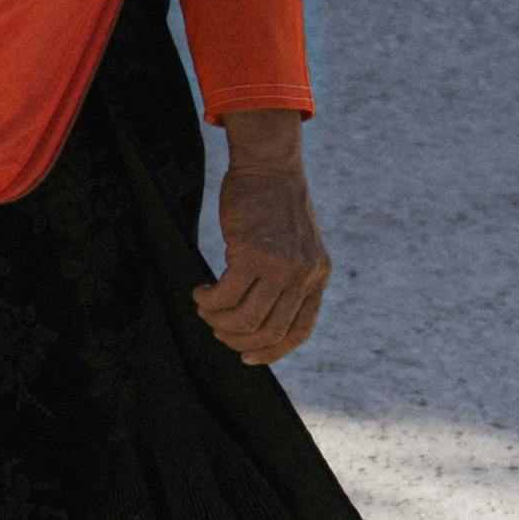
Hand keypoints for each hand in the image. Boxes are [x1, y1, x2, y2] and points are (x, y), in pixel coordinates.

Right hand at [196, 114, 329, 364]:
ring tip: (205, 308)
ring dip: (218, 321)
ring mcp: (281, 265)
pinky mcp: (253, 252)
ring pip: (245, 319)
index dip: (271, 351)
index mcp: (318, 276)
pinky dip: (208, 301)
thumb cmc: (274, 204)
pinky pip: (226, 295)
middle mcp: (305, 275)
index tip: (246, 355)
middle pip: (268, 331)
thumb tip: (257, 318)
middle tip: (216, 328)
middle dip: (236, 339)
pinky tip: (200, 292)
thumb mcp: (294, 245)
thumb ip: (288, 277)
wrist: (270, 164)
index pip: (299, 331)